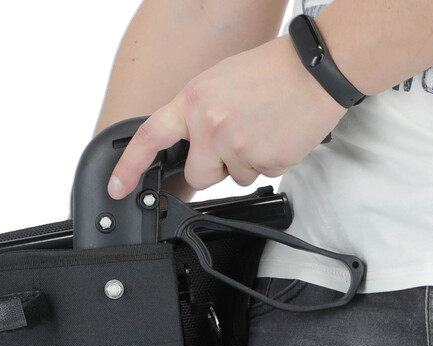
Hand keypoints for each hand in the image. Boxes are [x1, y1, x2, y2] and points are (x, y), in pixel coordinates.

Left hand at [107, 35, 347, 199]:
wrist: (314, 71)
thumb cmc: (271, 72)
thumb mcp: (219, 83)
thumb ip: (199, 115)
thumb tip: (194, 149)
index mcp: (194, 100)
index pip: (151, 137)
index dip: (130, 165)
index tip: (118, 186)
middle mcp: (211, 125)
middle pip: (199, 175)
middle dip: (216, 166)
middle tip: (238, 136)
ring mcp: (237, 146)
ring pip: (233, 177)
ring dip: (247, 162)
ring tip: (262, 128)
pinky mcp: (263, 161)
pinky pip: (259, 176)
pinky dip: (269, 161)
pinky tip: (276, 134)